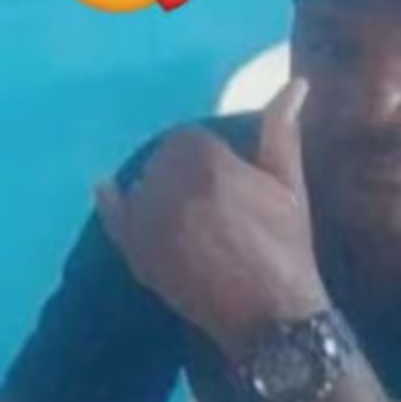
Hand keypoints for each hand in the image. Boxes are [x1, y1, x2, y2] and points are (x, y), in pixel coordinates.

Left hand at [96, 78, 329, 357]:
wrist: (270, 315)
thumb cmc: (286, 248)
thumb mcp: (290, 187)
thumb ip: (281, 133)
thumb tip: (295, 86)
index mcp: (206, 161)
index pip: (190, 140)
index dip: (209, 159)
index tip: (228, 183)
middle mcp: (168, 185)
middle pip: (163, 162)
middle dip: (184, 175)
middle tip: (212, 206)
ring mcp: (148, 221)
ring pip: (142, 187)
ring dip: (159, 193)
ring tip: (189, 220)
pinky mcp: (138, 254)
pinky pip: (114, 218)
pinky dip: (110, 202)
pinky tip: (105, 188)